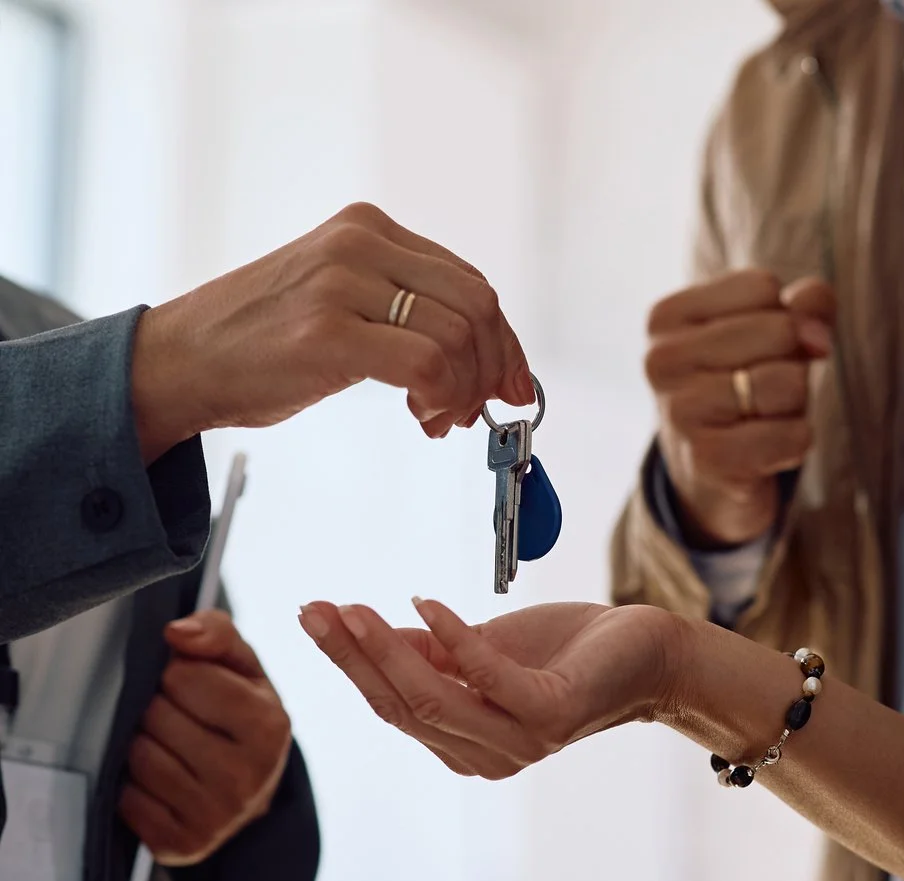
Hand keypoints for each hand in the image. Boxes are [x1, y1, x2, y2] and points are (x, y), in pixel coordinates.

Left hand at [118, 611, 291, 865]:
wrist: (253, 791)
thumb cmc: (241, 716)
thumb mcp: (242, 668)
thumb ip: (215, 632)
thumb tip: (175, 633)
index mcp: (270, 726)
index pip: (184, 678)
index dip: (178, 675)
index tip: (192, 687)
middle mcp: (248, 777)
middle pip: (157, 717)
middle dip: (158, 708)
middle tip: (178, 717)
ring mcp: (216, 816)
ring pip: (138, 757)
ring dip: (143, 744)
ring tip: (169, 745)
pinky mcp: (181, 844)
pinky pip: (126, 800)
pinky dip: (133, 785)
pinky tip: (159, 780)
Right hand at [132, 202, 534, 462]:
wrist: (181, 359)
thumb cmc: (260, 342)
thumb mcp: (337, 299)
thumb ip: (400, 307)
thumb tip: (477, 354)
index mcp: (367, 229)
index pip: (470, 282)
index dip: (504, 342)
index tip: (513, 384)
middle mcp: (360, 244)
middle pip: (477, 305)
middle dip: (494, 368)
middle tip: (477, 411)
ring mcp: (342, 285)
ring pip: (458, 336)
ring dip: (464, 391)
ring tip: (438, 419)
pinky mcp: (327, 333)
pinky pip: (426, 364)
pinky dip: (442, 398)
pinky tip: (422, 416)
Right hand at [297, 598, 682, 778]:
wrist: (644, 652)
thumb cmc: (563, 652)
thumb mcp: (481, 647)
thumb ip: (428, 650)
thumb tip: (366, 631)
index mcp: (462, 743)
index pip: (391, 705)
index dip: (349, 663)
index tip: (313, 615)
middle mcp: (484, 756)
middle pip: (401, 707)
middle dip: (353, 658)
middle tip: (315, 611)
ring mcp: (518, 742)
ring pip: (433, 701)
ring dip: (389, 652)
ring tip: (356, 610)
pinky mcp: (549, 715)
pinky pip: (487, 679)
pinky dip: (452, 639)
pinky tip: (424, 603)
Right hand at [647, 269, 835, 545]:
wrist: (708, 472)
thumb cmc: (741, 386)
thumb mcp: (768, 331)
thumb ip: (804, 306)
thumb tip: (817, 335)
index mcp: (666, 318)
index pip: (761, 287)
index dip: (780, 318)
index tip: (752, 351)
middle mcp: (662, 361)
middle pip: (779, 331)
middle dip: (791, 362)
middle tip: (759, 391)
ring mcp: (679, 412)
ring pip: (789, 383)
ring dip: (794, 405)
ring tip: (760, 418)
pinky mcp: (707, 459)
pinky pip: (793, 435)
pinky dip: (796, 443)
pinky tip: (766, 451)